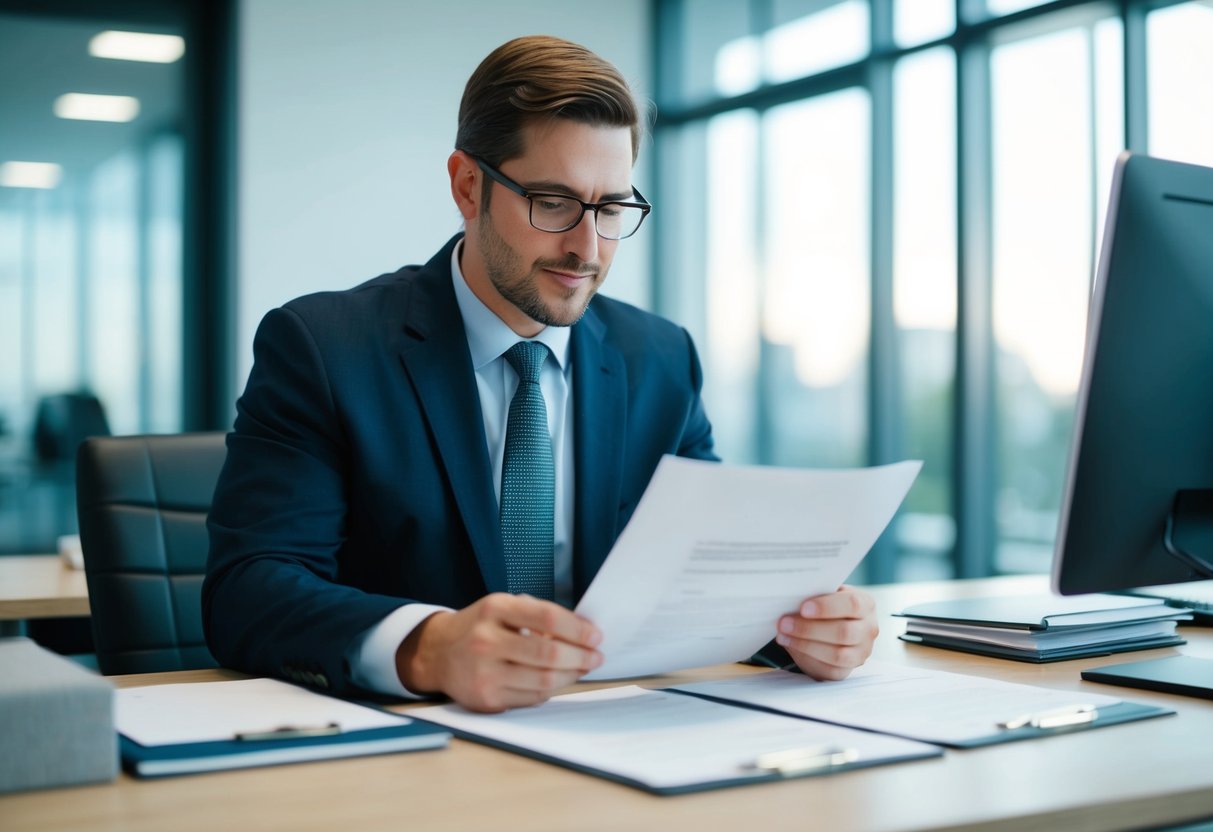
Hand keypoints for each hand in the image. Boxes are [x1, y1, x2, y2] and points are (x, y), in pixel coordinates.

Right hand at [395, 593, 602, 711]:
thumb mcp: (502, 607)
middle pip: (549, 654)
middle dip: (581, 656)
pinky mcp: (486, 699)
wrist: (437, 653)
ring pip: (544, 681)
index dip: (578, 629)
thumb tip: (583, 631)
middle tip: (596, 656)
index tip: (596, 635)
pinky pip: (531, 698)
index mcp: (494, 609)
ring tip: (582, 669)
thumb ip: (537, 615)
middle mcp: (486, 640)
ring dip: (572, 676)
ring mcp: (484, 672)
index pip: (547, 617)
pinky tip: (557, 680)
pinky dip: (550, 689)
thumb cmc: (479, 627)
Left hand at [775, 585, 877, 680]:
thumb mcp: (825, 594)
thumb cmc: (825, 605)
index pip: (852, 604)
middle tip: (784, 623)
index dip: (827, 607)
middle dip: (810, 628)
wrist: (831, 625)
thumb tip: (792, 596)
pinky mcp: (847, 670)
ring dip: (805, 644)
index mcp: (866, 605)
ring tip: (783, 634)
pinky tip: (790, 645)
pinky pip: (828, 669)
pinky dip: (806, 657)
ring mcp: (861, 652)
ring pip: (837, 654)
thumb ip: (815, 594)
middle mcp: (869, 629)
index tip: (803, 608)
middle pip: (844, 632)